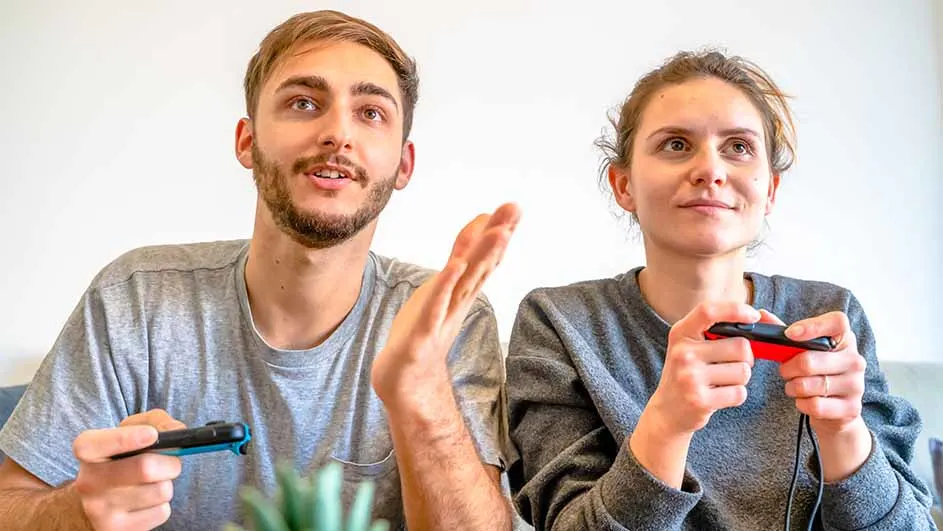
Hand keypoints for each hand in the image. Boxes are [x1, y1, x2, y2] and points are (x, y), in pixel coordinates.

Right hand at [72, 409, 185, 530]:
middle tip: (171, 461)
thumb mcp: (130, 432)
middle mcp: (88, 482)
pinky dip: (163, 504)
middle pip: (145, 468)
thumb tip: (178, 431)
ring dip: (168, 483)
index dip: (126, 438)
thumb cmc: (121, 459)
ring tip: (154, 482)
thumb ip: (155, 421)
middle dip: (170, 462)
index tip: (152, 435)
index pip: (95, 445)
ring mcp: (101, 510)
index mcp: (87, 452)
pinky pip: (161, 512)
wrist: (96, 503)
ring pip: (160, 491)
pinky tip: (147, 501)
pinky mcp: (117, 530)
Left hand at [371, 203, 519, 404]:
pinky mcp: (422, 335)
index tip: (514, 208)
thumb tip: (475, 236)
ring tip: (497, 232)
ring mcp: (441, 318)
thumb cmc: (423, 334)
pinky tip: (454, 267)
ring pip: (464, 283)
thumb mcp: (440, 292)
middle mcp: (456, 303)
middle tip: (515, 210)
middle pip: (480, 266)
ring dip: (481, 257)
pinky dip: (445, 286)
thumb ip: (458, 265)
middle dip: (497, 237)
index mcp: (460, 293)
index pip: (484, 260)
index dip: (499, 233)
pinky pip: (435, 307)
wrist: (406, 384)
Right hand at [644, 302, 762, 435]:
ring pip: (744, 371)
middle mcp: (683, 353)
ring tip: (721, 381)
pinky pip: (739, 392)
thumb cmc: (686, 373)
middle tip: (730, 365)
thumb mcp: (690, 346)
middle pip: (740, 345)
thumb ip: (716, 331)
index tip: (754, 315)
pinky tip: (719, 396)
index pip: (708, 311)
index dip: (735, 309)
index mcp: (680, 333)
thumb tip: (759, 317)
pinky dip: (736, 395)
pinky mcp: (700, 400)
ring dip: (740, 378)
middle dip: (745, 357)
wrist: (667, 411)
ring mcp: (690, 377)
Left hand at [778, 311, 866, 436]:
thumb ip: (782, 332)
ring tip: (795, 386)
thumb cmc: (815, 371)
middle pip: (808, 361)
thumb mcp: (801, 350)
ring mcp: (856, 384)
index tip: (789, 334)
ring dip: (792, 387)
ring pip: (808, 385)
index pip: (837, 322)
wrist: (835, 408)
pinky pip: (815, 405)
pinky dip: (801, 404)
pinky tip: (805, 400)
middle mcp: (854, 359)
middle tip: (784, 371)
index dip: (812, 326)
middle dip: (787, 368)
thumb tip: (761, 314)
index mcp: (844, 338)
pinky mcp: (851, 408)